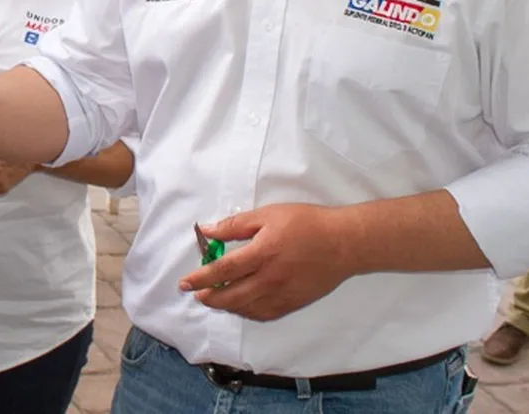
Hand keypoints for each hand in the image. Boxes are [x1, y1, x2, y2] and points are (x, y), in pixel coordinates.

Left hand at [178, 204, 354, 321]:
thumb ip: (235, 225)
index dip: (201, 278)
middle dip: (209, 297)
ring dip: (226, 306)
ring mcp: (282, 294)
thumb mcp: (268, 215)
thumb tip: (208, 230)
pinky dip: (247, 312)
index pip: (223, 271)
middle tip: (197, 294)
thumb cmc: (306, 223)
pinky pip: (264, 314)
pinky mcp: (293, 303)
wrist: (343, 243)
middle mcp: (269, 279)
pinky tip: (241, 306)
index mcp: (261, 253)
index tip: (185, 282)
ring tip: (215, 298)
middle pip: (231, 296)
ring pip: (246, 308)